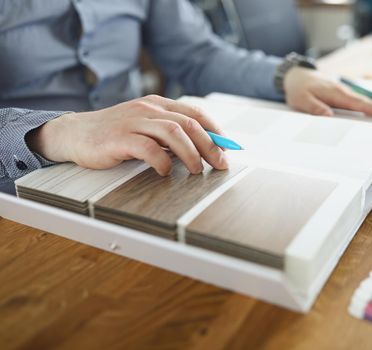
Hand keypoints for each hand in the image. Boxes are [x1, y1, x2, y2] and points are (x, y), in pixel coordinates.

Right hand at [27, 95, 228, 175]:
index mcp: (158, 104)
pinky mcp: (119, 138)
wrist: (75, 133)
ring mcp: (134, 121)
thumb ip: (170, 134)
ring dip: (190, 154)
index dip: (215, 130)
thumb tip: (203, 149)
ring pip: (173, 133)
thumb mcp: (146, 127)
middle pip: (189, 124)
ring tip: (196, 170)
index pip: (195, 113)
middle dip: (210, 145)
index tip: (228, 148)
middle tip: (219, 164)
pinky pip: (148, 148)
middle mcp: (148, 108)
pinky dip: (162, 162)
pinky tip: (165, 172)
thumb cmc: (115, 133)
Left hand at [283, 67, 371, 118]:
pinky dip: (363, 108)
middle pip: (364, 103)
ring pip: (360, 102)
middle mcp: (342, 91)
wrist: (295, 75)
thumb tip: (329, 117)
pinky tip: (368, 116)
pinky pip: (354, 102)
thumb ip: (315, 108)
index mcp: (335, 93)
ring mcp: (342, 92)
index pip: (359, 103)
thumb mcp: (301, 100)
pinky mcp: (339, 95)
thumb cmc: (298, 88)